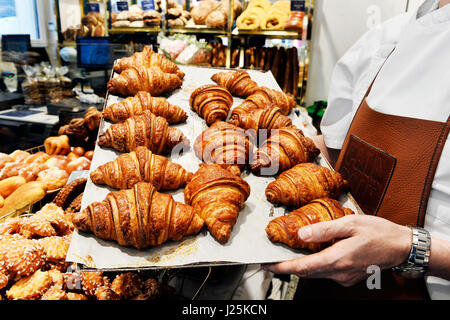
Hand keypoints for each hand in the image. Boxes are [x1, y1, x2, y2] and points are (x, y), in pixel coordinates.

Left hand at [263, 215, 411, 286]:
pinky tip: (313, 254)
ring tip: (289, 255)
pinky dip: (315, 265)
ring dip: (301, 266)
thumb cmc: (379, 232)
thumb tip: (301, 233)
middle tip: (274, 259)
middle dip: (288, 267)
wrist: (401, 246)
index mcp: (337, 259)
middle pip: (307, 272)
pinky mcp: (350, 276)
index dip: (283, 267)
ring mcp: (345, 277)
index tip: (268, 265)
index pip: (302, 267)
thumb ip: (324, 229)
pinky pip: (327, 272)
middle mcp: (339, 272)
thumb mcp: (350, 224)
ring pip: (316, 273)